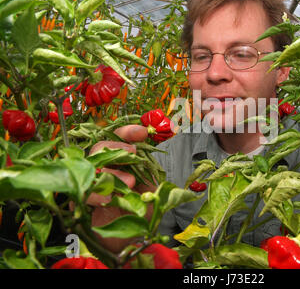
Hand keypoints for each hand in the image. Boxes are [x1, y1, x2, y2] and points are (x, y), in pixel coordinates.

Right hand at [87, 124, 156, 252]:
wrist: (134, 236)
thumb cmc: (141, 209)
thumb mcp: (149, 183)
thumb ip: (145, 165)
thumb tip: (143, 144)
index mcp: (118, 161)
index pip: (116, 137)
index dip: (126, 132)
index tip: (141, 132)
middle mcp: (102, 168)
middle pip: (100, 148)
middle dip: (117, 148)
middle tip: (134, 154)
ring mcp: (90, 184)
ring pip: (91, 167)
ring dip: (111, 171)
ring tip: (130, 182)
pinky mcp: (81, 203)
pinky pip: (84, 193)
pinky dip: (97, 193)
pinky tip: (110, 198)